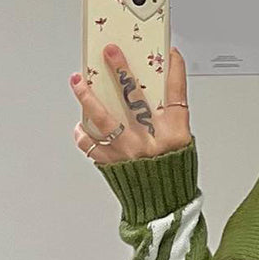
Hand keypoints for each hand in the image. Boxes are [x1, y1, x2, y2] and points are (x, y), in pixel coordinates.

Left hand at [71, 44, 191, 164]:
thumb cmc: (171, 174)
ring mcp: (128, 152)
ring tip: (78, 80)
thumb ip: (167, 120)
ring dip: (88, 96)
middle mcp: (150, 142)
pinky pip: (91, 144)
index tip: (169, 53)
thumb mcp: (179, 143)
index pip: (177, 95)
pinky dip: (84, 133)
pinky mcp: (111, 164)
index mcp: (174, 136)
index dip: (174, 71)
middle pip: (134, 97)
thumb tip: (148, 91)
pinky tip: (82, 125)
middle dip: (120, 70)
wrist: (163, 208)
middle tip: (110, 51)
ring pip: (103, 118)